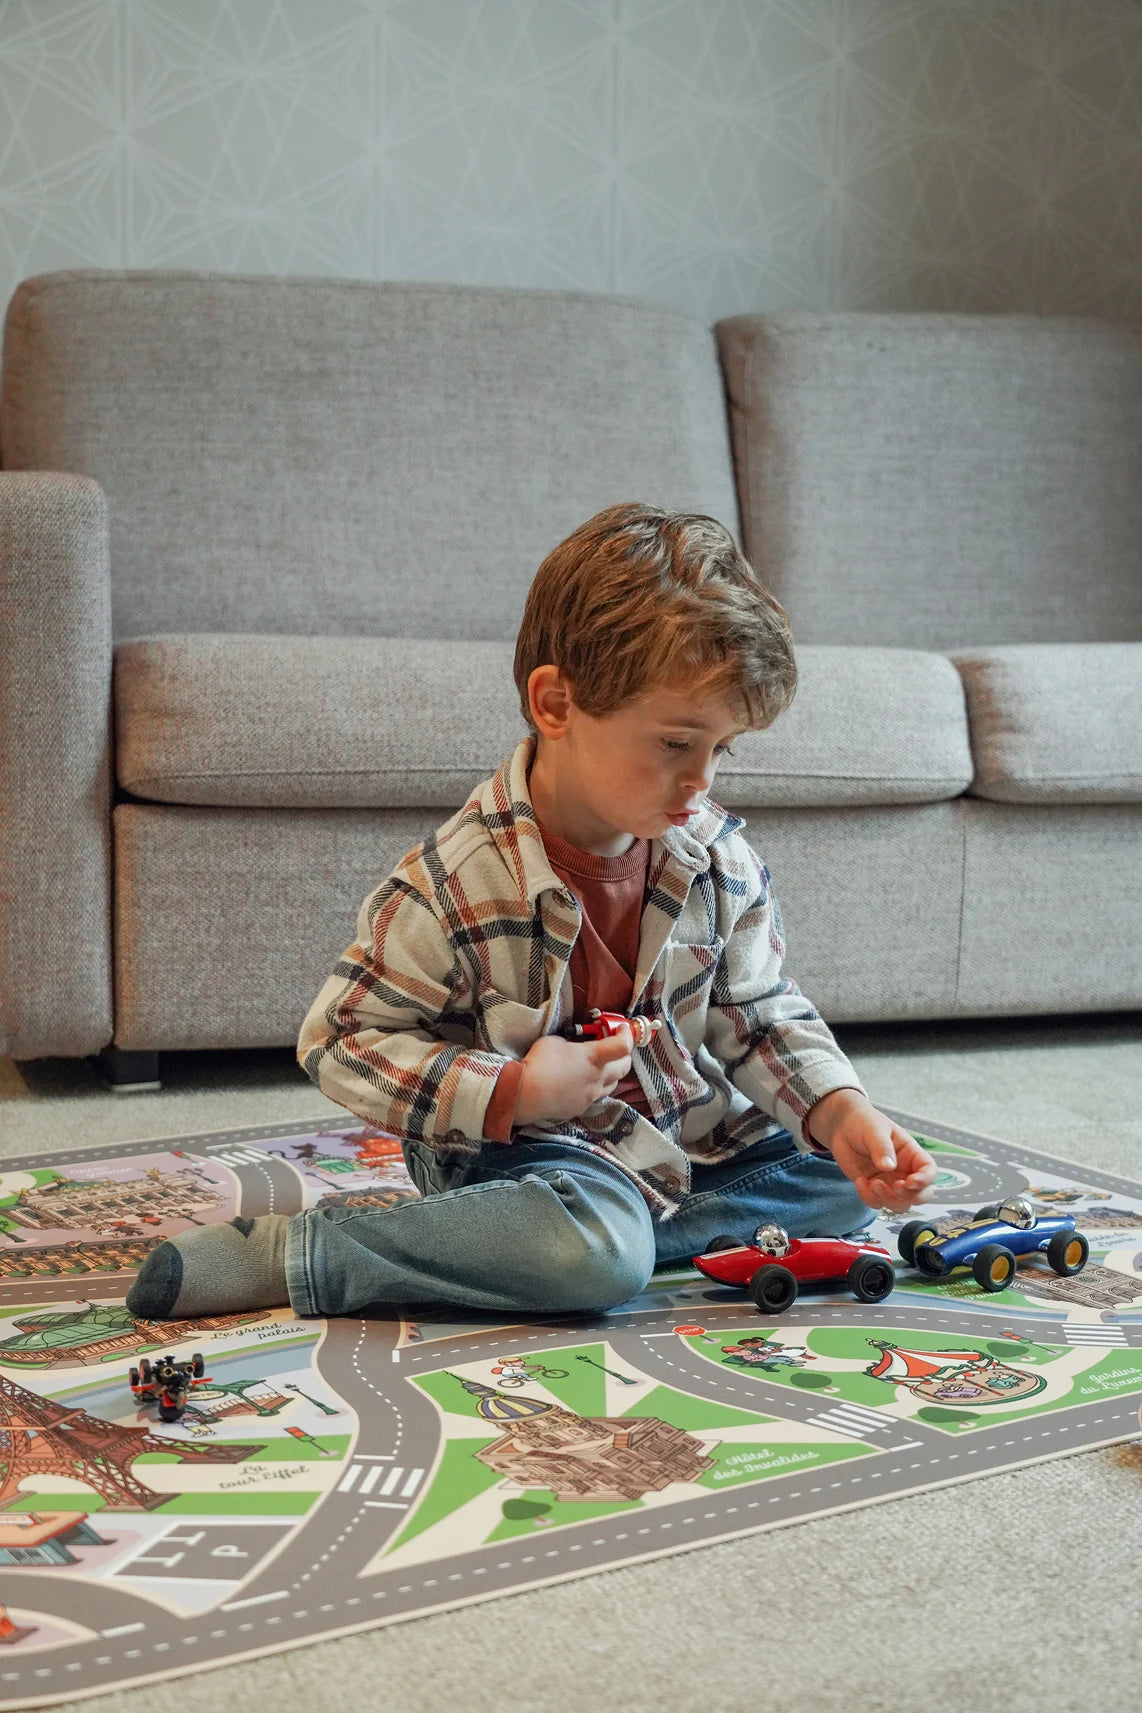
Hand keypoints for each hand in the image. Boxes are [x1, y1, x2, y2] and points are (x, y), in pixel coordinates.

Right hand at [513, 1024, 632, 1129]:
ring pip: (614, 1083)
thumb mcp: (554, 1041)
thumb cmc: (539, 1063)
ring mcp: (592, 1095)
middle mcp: (598, 1077)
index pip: (622, 1045)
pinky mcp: (582, 1107)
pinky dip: (595, 1087)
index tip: (621, 1028)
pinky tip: (583, 1083)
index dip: (627, 1034)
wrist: (526, 1095)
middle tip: (615, 1047)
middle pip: (625, 1067)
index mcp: (593, 1057)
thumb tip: (573, 1049)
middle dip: (624, 1055)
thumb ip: (570, 1043)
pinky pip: (596, 1096)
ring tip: (601, 1066)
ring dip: (612, 1073)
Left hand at [806, 1089, 936, 1212]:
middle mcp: (904, 1171)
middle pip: (921, 1195)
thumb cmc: (864, 1122)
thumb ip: (882, 1148)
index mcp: (911, 1154)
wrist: (842, 1127)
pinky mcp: (873, 1189)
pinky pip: (876, 1203)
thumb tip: (888, 1167)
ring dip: (888, 1199)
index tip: (910, 1182)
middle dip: (910, 1196)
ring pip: (900, 1204)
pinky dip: (869, 1198)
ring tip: (872, 1183)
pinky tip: (859, 1181)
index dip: (925, 1180)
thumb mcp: (874, 1130)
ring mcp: (889, 1182)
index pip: (929, 1171)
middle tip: (894, 1187)